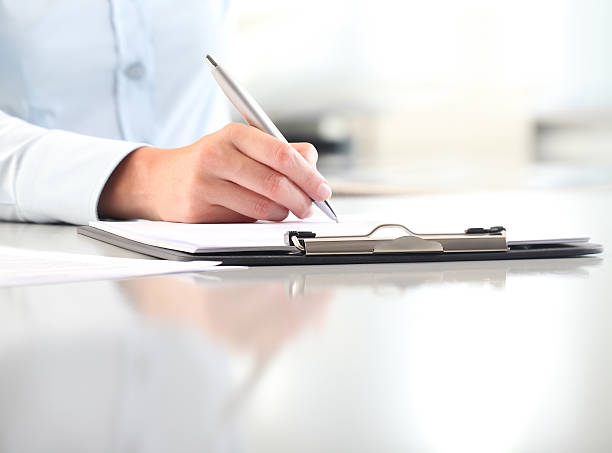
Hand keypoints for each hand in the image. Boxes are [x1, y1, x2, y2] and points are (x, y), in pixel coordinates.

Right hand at [98, 123, 331, 221]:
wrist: (160, 180)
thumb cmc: (210, 163)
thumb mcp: (242, 146)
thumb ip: (280, 151)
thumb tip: (313, 163)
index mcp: (234, 134)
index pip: (282, 154)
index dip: (308, 175)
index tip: (323, 189)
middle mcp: (217, 155)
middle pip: (275, 183)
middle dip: (301, 200)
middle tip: (310, 207)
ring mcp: (205, 184)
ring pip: (262, 206)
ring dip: (283, 214)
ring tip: (286, 211)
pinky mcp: (198, 210)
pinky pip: (243, 221)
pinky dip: (261, 222)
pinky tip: (261, 216)